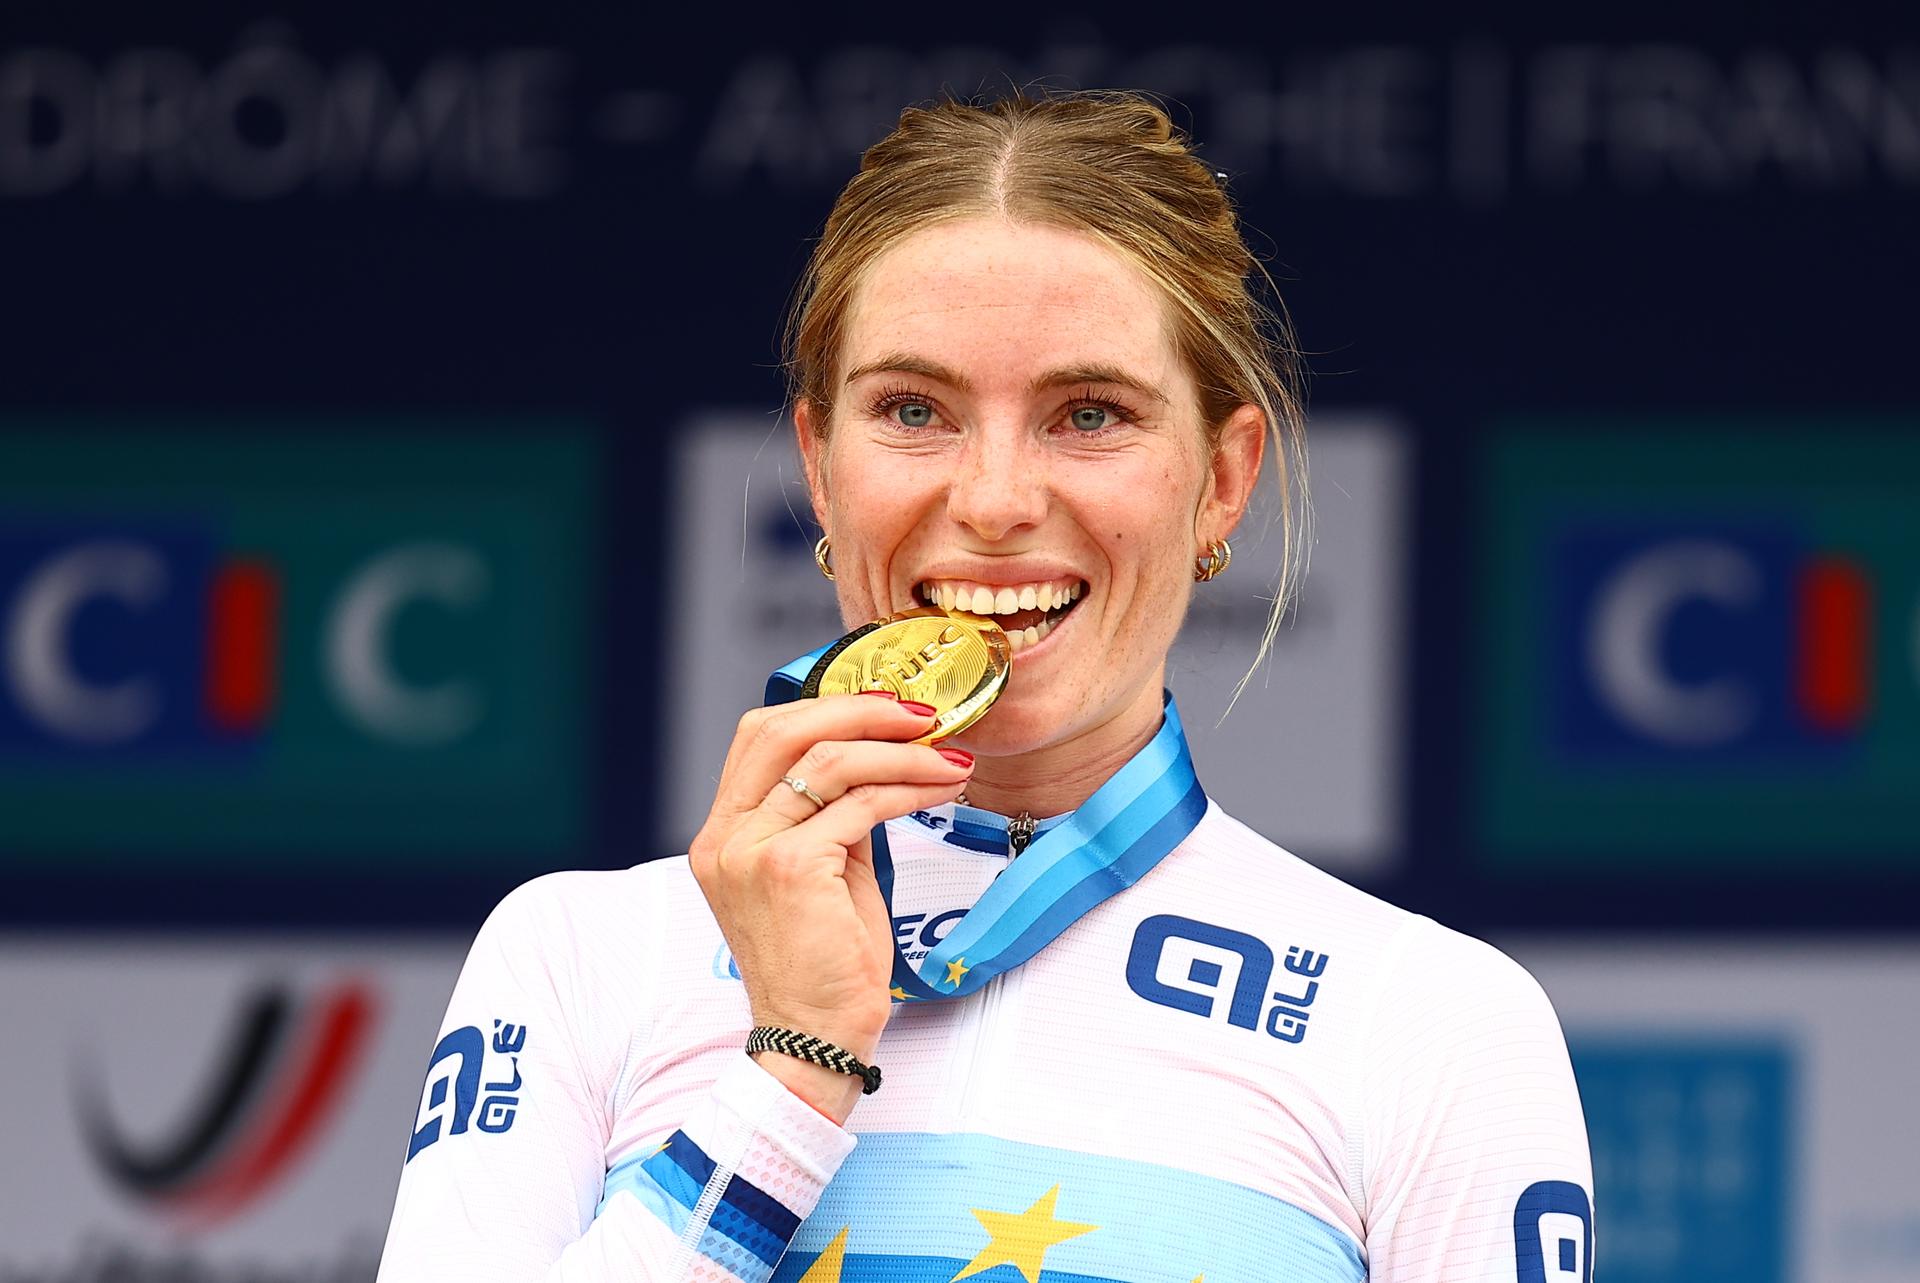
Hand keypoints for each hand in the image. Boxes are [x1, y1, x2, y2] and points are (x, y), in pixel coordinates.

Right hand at [689, 693, 972, 1121]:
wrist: (815, 1039)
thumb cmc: (825, 964)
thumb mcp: (820, 873)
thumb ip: (831, 816)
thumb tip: (880, 762)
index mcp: (722, 833)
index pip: (761, 737)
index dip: (826, 707)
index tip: (888, 710)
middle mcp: (725, 837)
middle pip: (782, 729)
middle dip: (860, 710)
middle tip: (921, 717)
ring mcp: (750, 852)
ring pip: (829, 762)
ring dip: (901, 753)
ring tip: (950, 759)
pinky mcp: (790, 869)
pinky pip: (859, 805)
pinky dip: (909, 788)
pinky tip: (942, 789)